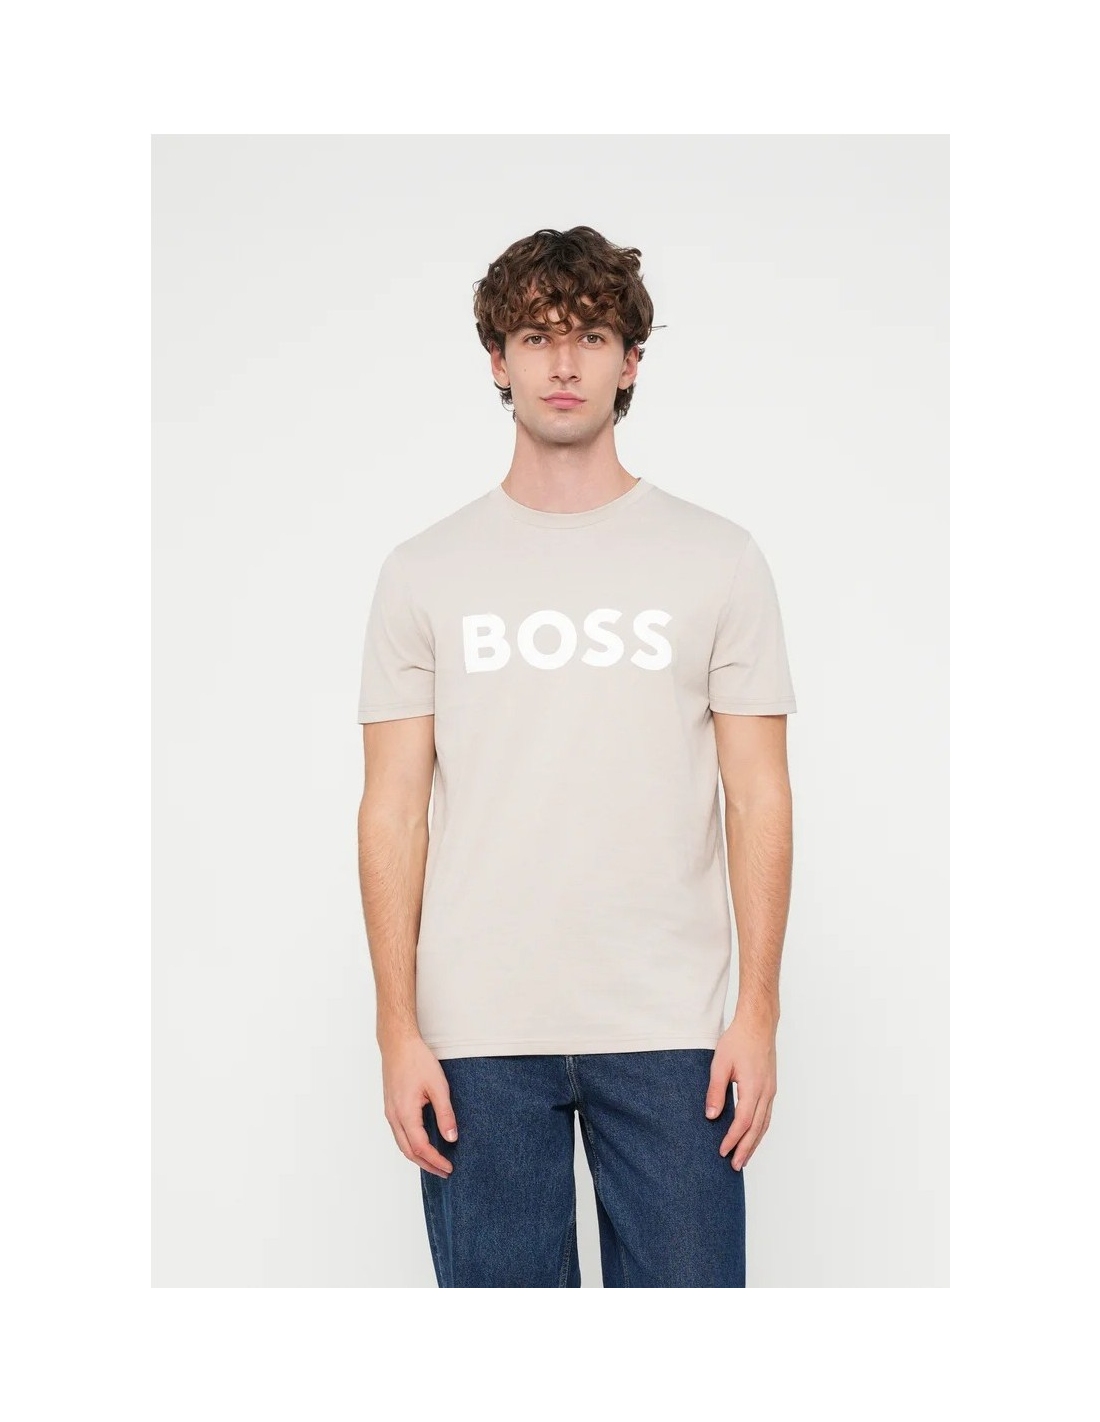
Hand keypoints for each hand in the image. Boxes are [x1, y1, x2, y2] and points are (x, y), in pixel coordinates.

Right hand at [380, 1032, 457, 1178]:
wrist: (398, 1043)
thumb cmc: (417, 1060)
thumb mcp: (438, 1086)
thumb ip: (445, 1113)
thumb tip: (451, 1138)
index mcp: (405, 1113)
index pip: (420, 1147)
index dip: (435, 1160)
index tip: (449, 1167)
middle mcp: (394, 1116)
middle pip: (408, 1151)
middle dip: (426, 1165)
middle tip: (444, 1172)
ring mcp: (390, 1112)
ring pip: (402, 1144)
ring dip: (418, 1156)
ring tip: (435, 1162)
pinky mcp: (391, 1107)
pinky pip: (399, 1134)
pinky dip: (411, 1145)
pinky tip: (423, 1143)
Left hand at [705, 1007, 777, 1170]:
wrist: (758, 1024)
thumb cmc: (738, 1041)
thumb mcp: (720, 1064)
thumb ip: (715, 1091)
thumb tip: (711, 1116)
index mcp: (753, 1087)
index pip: (743, 1122)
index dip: (733, 1139)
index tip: (722, 1152)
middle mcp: (766, 1092)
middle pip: (757, 1129)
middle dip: (746, 1149)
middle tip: (735, 1166)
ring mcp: (771, 1090)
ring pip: (764, 1124)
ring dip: (754, 1143)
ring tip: (744, 1158)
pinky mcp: (771, 1087)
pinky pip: (767, 1115)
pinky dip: (760, 1130)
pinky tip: (753, 1135)